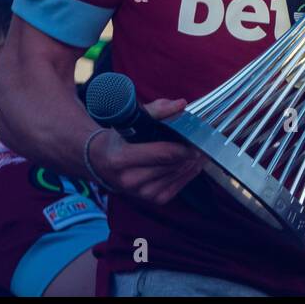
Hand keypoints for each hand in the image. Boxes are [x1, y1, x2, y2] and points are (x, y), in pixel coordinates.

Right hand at [87, 98, 204, 204]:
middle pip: (173, 164)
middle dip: (190, 152)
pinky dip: (188, 174)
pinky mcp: (152, 200)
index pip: (163, 153)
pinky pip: (178, 187)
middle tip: (204, 141)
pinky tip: (194, 163)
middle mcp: (131, 179)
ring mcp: (141, 193)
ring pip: (178, 175)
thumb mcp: (131, 120)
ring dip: (192, 163)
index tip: (198, 137)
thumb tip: (181, 104)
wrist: (100, 162)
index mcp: (122, 158)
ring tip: (201, 150)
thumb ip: (157, 110)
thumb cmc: (118, 138)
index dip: (184, 146)